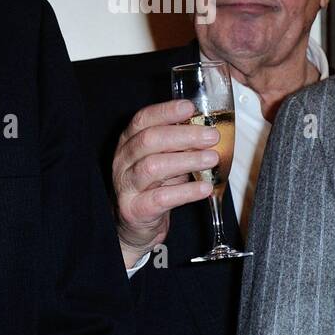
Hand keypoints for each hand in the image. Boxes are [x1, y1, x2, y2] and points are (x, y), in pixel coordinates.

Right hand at [112, 98, 220, 267]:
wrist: (136, 226)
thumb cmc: (153, 187)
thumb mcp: (164, 160)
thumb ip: (179, 146)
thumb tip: (209, 132)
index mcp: (129, 142)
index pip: (143, 119)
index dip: (166, 111)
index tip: (190, 107)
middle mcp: (123, 160)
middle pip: (149, 140)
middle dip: (184, 135)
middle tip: (211, 136)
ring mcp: (126, 185)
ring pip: (153, 166)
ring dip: (187, 160)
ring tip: (211, 159)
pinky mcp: (134, 209)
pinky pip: (161, 198)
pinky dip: (186, 191)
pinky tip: (205, 188)